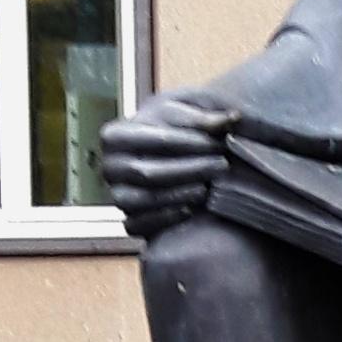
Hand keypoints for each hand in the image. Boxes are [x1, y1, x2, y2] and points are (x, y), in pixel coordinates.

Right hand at [100, 89, 237, 237]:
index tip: (218, 142)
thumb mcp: (182, 116)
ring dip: (179, 194)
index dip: (191, 142)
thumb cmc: (169, 131)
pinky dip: (167, 218)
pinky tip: (192, 209)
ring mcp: (116, 196)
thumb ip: (205, 119)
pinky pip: (141, 225)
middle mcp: (109, 168)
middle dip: (190, 170)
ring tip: (209, 188)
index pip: (157, 140)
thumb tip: (232, 118)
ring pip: (144, 200)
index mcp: (115, 136)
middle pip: (149, 172)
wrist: (162, 156)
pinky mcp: (128, 221)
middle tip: (221, 165)